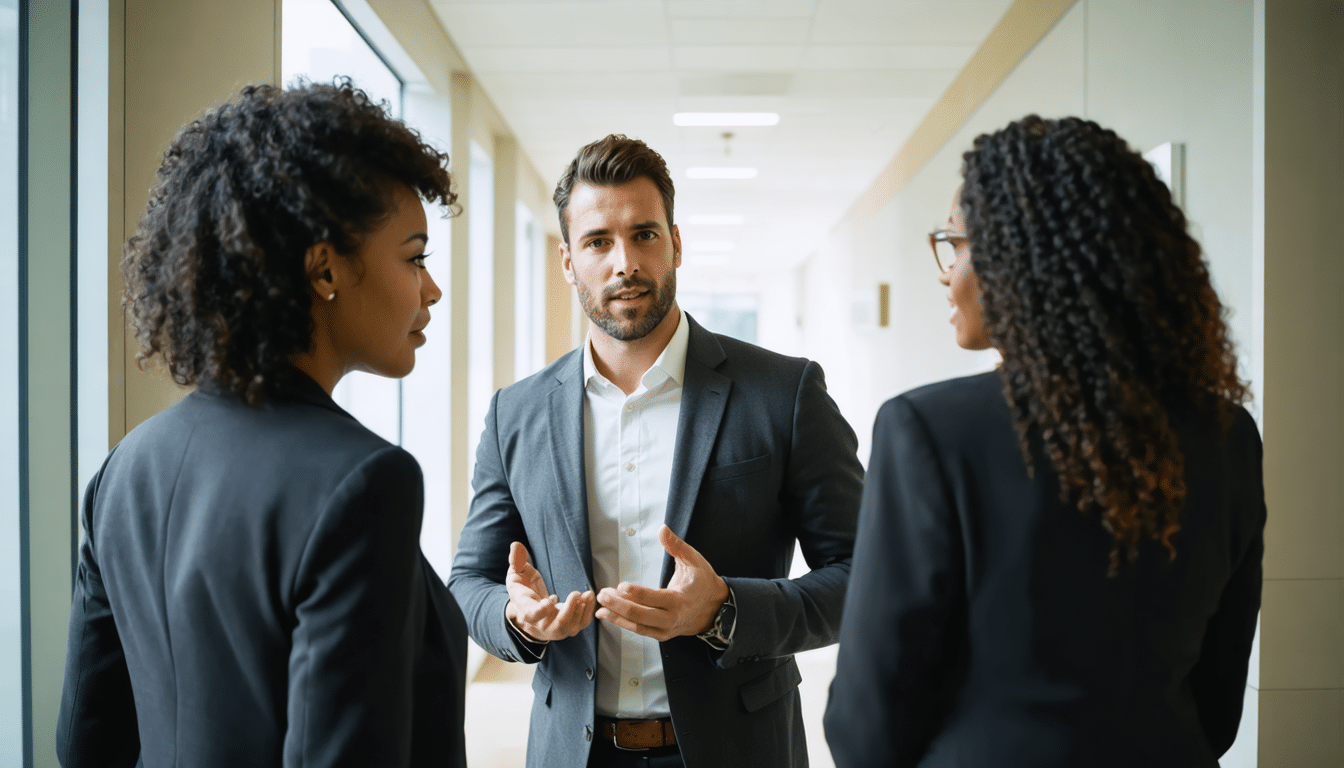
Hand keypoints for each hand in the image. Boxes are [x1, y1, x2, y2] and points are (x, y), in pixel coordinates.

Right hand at [504, 541, 594, 642]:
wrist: (531, 608)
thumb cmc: (523, 589)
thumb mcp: (516, 573)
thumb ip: (517, 561)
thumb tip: (516, 545)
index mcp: (526, 609)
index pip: (532, 615)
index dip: (541, 610)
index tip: (549, 600)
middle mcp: (541, 624)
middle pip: (557, 625)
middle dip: (569, 610)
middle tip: (576, 593)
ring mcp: (556, 628)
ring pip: (571, 626)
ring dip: (582, 609)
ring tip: (587, 593)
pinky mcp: (569, 627)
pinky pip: (581, 623)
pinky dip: (588, 611)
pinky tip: (590, 596)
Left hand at [595, 525, 729, 642]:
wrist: (715, 608)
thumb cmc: (702, 581)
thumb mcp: (693, 560)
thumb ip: (676, 545)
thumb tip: (662, 529)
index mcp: (679, 600)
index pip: (653, 598)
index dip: (635, 593)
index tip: (620, 585)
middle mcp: (672, 618)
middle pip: (640, 615)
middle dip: (618, 605)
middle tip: (602, 594)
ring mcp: (666, 629)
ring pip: (637, 626)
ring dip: (616, 616)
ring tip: (600, 607)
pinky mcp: (661, 634)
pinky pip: (639, 630)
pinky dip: (622, 623)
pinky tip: (608, 615)